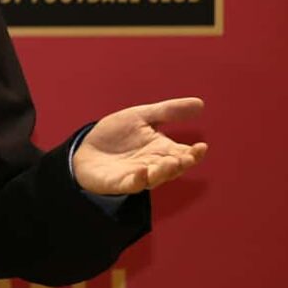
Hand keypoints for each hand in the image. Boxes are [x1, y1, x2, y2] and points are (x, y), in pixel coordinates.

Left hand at [73, 97, 206, 194]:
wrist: (86, 148)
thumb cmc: (116, 135)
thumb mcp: (141, 116)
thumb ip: (168, 111)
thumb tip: (200, 103)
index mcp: (161, 150)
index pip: (183, 154)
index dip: (194, 153)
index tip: (201, 146)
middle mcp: (153, 165)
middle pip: (172, 168)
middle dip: (180, 163)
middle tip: (186, 157)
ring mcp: (137, 175)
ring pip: (155, 178)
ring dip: (164, 172)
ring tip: (170, 162)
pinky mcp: (119, 182)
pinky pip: (131, 184)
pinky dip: (138, 180)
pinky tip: (142, 171)